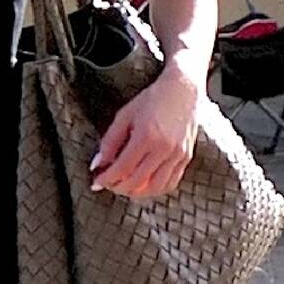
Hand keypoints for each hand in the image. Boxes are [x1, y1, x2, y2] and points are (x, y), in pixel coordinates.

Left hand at [89, 65, 202, 198]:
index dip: (107, 179)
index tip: (97, 181)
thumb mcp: (124, 116)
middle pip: (137, 182)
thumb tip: (97, 164)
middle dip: (118, 187)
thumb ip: (109, 142)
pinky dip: (154, 189)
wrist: (182, 90)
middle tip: (108, 184)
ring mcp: (178, 155)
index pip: (122, 169)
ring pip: (154, 187)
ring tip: (124, 187)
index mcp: (146, 136)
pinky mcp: (186, 158)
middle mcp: (164, 148)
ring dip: (136, 192)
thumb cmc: (152, 100)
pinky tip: (143, 185)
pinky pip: (170, 183)